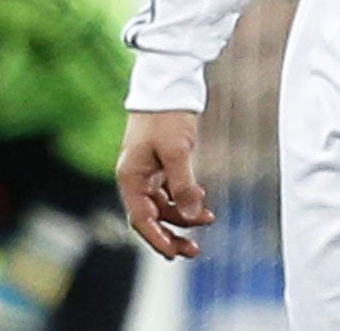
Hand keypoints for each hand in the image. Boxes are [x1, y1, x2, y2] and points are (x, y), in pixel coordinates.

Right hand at [115, 111, 212, 259]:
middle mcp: (136, 178)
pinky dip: (185, 200)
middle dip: (171, 235)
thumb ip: (183, 186)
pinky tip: (202, 200)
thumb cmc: (166, 116)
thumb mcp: (176, 151)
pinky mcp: (160, 166)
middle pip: (150, 218)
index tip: (174, 254)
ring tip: (209, 218)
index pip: (140, 219)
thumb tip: (192, 216)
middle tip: (193, 251)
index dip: (157, 239)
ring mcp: (147, 173)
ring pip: (163, 207)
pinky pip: (170, 194)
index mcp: (130, 177)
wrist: (168, 86)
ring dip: (183, 217)